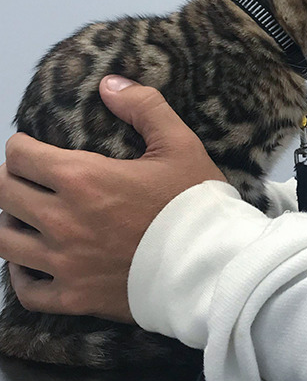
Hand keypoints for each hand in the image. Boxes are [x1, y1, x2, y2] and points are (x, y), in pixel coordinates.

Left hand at [0, 76, 225, 321]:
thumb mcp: (179, 144)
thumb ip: (143, 106)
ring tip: (24, 217)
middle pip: (2, 193)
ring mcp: (64, 263)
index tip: (32, 147)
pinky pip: (25, 290)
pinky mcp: (74, 298)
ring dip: (9, 222)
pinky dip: (19, 275)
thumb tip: (109, 82)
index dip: (21, 146)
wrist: (211, 268)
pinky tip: (30, 263)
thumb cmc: (196, 204)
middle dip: (9, 179)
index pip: (19, 155)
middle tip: (27, 178)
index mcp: (82, 179)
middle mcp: (62, 220)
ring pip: (4, 241)